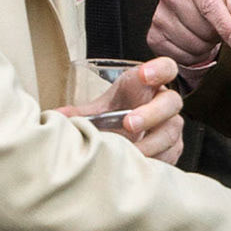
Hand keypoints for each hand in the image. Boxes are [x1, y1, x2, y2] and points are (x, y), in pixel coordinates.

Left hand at [64, 57, 185, 164]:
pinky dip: (156, 159)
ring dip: (152, 142)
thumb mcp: (100, 110)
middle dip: (151, 113)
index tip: (144, 75)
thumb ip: (82, 114)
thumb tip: (56, 117)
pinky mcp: (173, 148)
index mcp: (147, 84)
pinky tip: (140, 162)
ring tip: (131, 151)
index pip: (166, 68)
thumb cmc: (116, 115)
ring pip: (172, 131)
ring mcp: (171, 125)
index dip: (159, 70)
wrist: (128, 138)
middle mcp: (164, 102)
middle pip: (171, 102)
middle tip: (129, 123)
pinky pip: (171, 154)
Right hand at [148, 0, 230, 68]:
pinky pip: (179, 57)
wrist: (190, 9)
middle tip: (216, 31)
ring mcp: (158, 16)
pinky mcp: (153, 35)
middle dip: (216, 37)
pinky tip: (192, 45)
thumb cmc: (216, 3)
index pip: (210, 7)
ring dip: (204, 48)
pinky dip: (191, 57)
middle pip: (203, 30)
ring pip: (192, 46)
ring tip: (204, 37)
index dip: (226, 27)